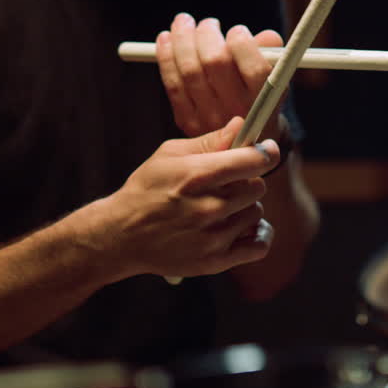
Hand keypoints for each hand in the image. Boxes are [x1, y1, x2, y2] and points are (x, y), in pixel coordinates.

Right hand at [102, 117, 280, 277]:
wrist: (122, 236)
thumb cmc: (146, 190)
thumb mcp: (169, 155)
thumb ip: (209, 141)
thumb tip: (241, 125)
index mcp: (197, 175)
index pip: (254, 161)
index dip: (265, 152)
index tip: (266, 150)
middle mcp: (209, 207)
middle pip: (258, 187)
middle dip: (247, 182)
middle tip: (228, 185)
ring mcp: (213, 237)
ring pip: (256, 213)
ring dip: (245, 209)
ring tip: (221, 208)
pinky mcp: (215, 261)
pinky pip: (259, 246)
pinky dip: (257, 236)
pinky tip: (243, 228)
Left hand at [155, 13, 283, 136]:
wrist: (242, 145)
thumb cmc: (258, 103)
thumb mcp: (274, 82)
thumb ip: (273, 57)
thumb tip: (268, 37)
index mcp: (264, 102)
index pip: (254, 68)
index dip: (243, 43)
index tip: (238, 30)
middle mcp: (237, 113)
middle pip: (215, 62)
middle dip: (207, 34)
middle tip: (208, 23)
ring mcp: (209, 118)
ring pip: (189, 69)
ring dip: (182, 39)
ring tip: (184, 22)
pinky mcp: (187, 120)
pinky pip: (172, 83)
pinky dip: (166, 57)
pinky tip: (166, 38)